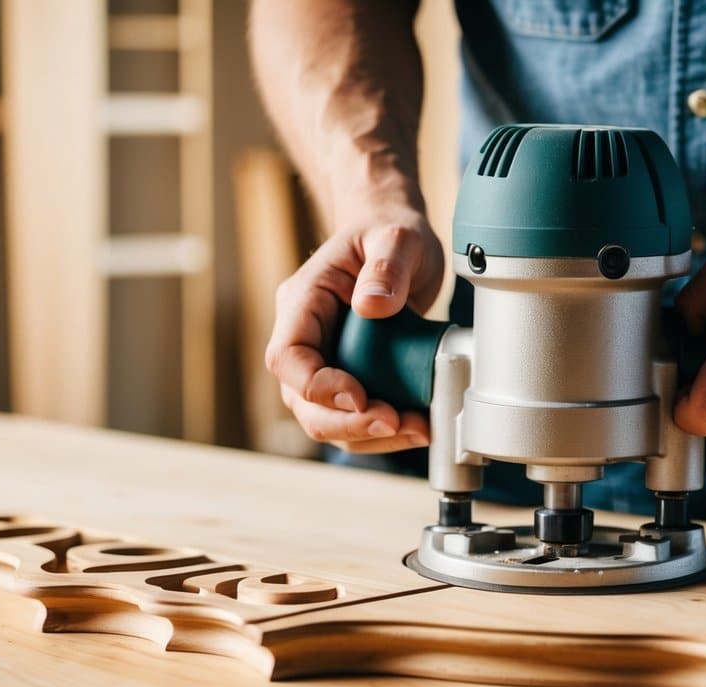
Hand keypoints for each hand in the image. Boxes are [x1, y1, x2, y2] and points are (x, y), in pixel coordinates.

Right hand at [266, 205, 443, 452]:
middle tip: (397, 422)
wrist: (398, 240)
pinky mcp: (351, 377)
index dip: (317, 387)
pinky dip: (385, 431)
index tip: (361, 397)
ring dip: (370, 435)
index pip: (287, 357)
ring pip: (327, 419)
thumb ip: (387, 265)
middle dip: (348, 423)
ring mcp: (326, 360)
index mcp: (303, 301)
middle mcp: (306, 336)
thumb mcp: (397, 237)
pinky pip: (355, 418)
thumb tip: (372, 305)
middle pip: (302, 402)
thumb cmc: (389, 232)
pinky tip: (419, 422)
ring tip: (418, 426)